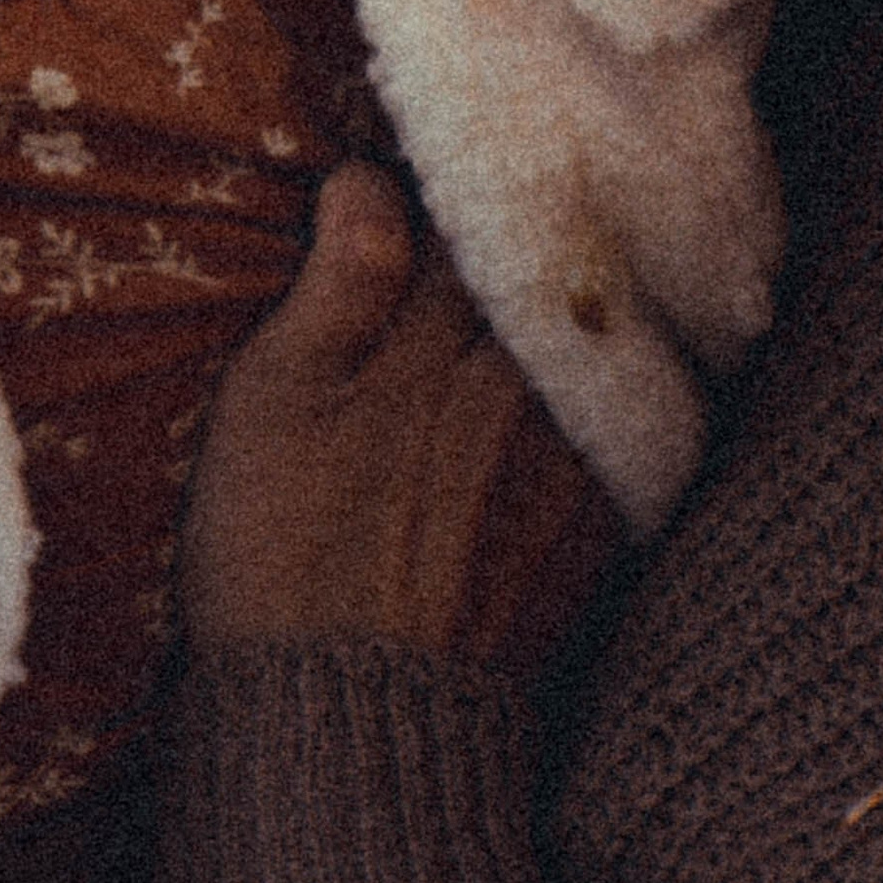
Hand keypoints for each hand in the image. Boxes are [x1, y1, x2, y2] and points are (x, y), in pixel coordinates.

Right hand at [180, 167, 620, 667]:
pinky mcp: (594, 526)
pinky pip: (609, 427)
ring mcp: (569, 457)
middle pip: (533, 280)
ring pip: (574, 348)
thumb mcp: (274, 404)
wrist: (355, 724)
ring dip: (558, 311)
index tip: (444, 159)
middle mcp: (523, 386)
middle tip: (501, 197)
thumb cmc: (284, 554)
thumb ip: (339, 284)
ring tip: (534, 284)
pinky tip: (559, 395)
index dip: (452, 188)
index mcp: (440, 340)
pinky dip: (588, 398)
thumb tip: (371, 176)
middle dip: (519, 238)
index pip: (465, 224)